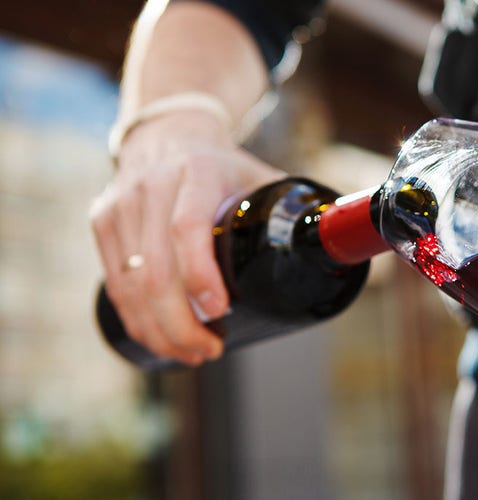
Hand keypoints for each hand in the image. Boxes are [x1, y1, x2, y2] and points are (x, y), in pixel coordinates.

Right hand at [89, 112, 283, 364]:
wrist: (170, 132)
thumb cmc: (226, 167)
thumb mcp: (261, 175)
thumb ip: (296, 209)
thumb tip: (338, 248)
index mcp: (196, 173)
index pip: (187, 228)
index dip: (200, 275)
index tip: (221, 312)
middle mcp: (151, 187)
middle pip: (154, 270)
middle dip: (181, 325)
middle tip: (210, 352)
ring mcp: (121, 205)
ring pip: (129, 284)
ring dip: (159, 330)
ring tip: (191, 354)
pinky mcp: (102, 222)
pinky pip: (114, 282)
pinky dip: (137, 319)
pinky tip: (159, 339)